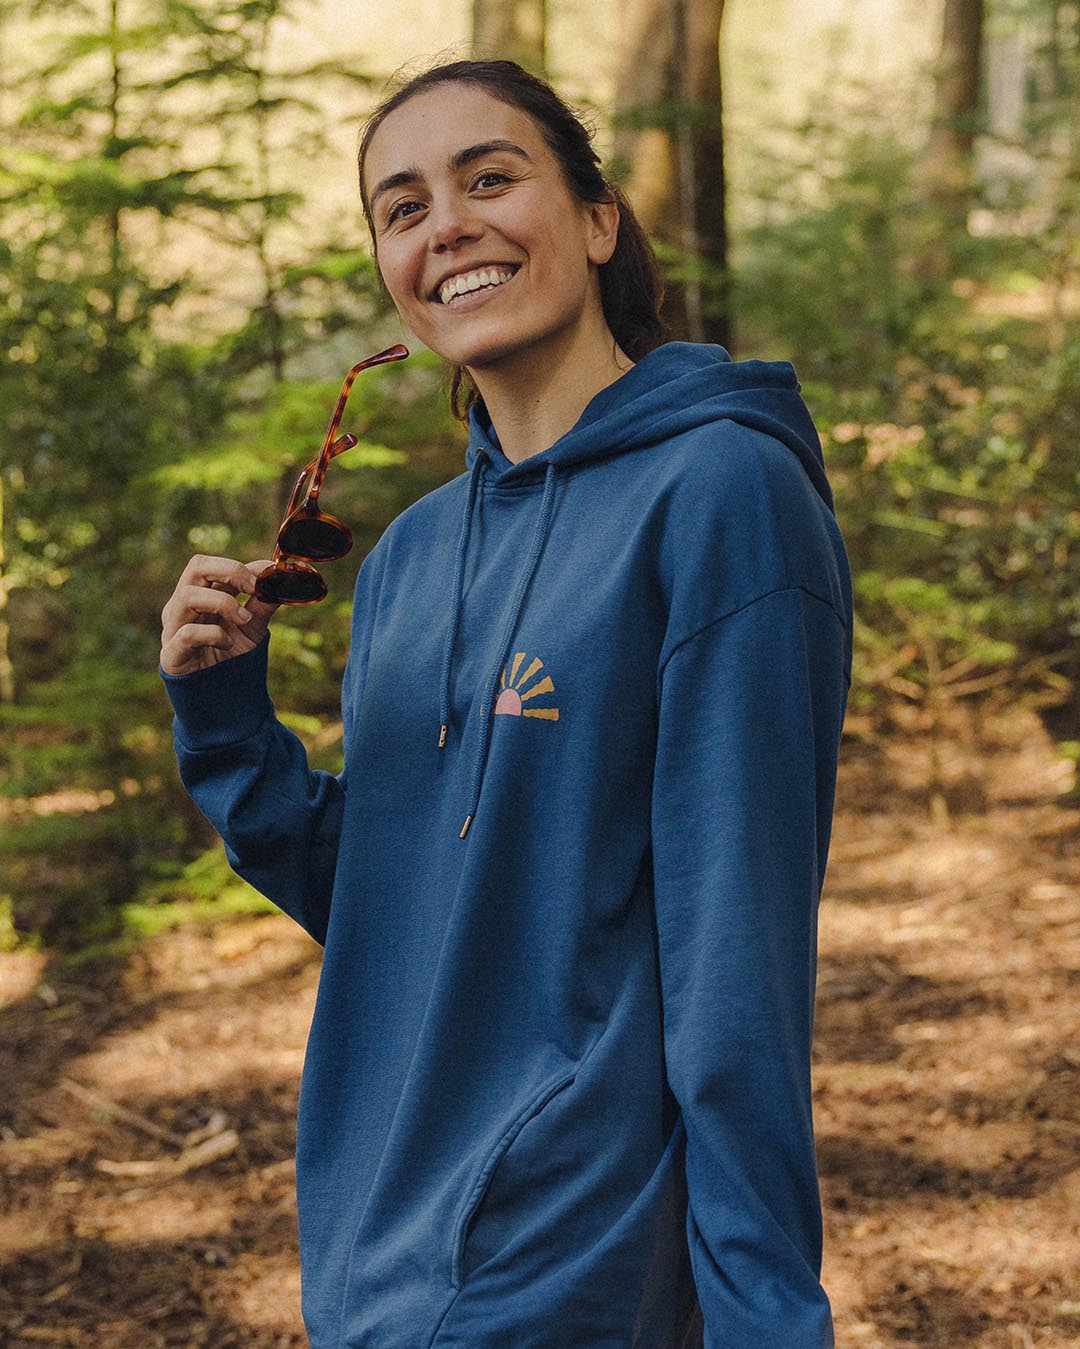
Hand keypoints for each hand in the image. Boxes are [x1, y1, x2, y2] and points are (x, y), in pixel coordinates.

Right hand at [160, 555, 277, 676]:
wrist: (221, 701)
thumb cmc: (231, 659)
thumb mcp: (253, 628)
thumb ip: (263, 604)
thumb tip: (284, 579)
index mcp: (201, 596)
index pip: (213, 565)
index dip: (243, 565)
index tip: (270, 574)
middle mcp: (183, 607)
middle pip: (196, 567)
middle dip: (230, 570)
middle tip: (255, 587)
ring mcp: (173, 629)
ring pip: (187, 596)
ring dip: (223, 603)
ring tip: (245, 620)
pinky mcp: (171, 655)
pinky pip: (187, 634)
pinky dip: (212, 634)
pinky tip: (228, 644)